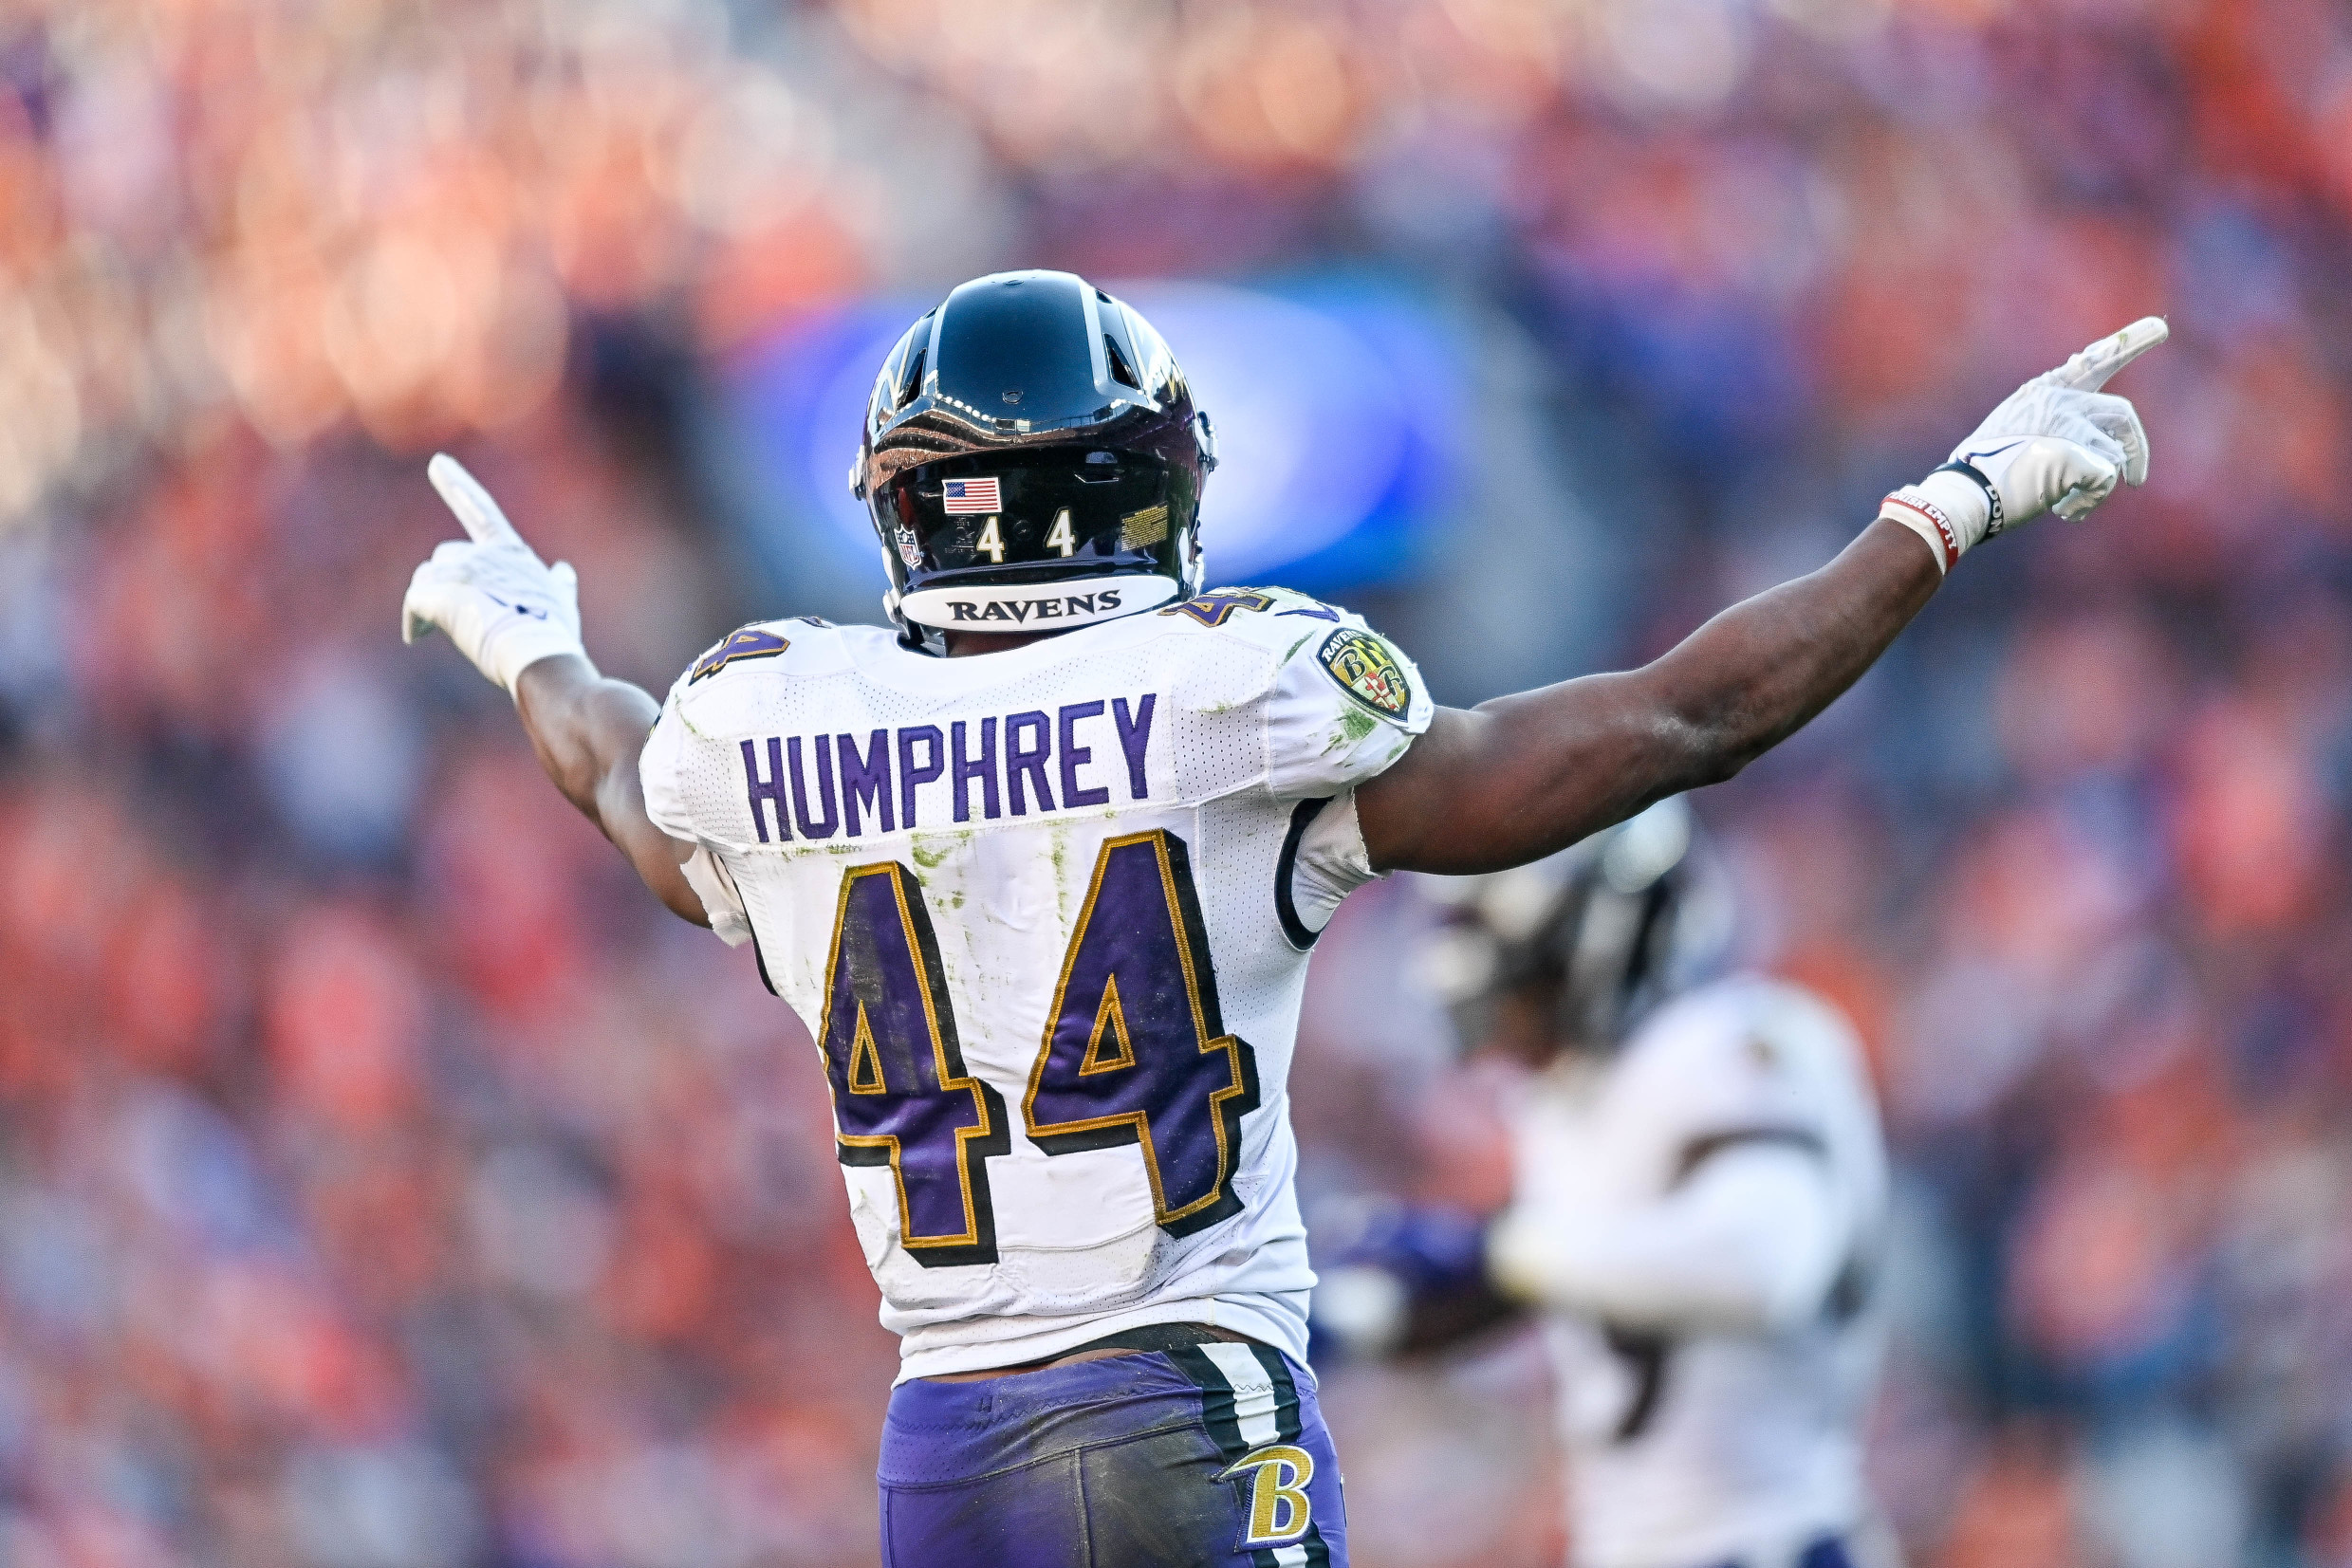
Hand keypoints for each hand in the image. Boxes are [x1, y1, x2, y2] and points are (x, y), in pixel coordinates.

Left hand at [401, 455, 585, 695]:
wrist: (538, 654)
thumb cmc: (552, 632)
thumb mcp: (562, 602)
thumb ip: (559, 584)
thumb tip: (564, 571)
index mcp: (510, 552)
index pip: (480, 509)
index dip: (457, 484)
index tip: (436, 462)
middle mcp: (480, 554)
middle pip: (444, 557)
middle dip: (446, 583)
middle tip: (462, 617)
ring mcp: (457, 572)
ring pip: (425, 580)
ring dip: (430, 602)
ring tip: (443, 630)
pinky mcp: (436, 595)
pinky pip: (412, 604)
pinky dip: (413, 621)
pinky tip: (419, 636)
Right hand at [1880, 316, 2166, 570]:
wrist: (1968, 494)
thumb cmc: (1984, 473)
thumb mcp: (2014, 434)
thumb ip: (2053, 428)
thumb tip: (2105, 451)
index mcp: (2044, 391)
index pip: (2095, 361)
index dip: (2131, 343)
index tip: (2160, 329)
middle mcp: (2061, 401)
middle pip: (2122, 413)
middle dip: (2137, 449)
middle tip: (2138, 479)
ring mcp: (2070, 425)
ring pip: (2115, 455)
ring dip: (2099, 487)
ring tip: (2068, 503)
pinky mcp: (2079, 453)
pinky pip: (2108, 479)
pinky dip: (2091, 501)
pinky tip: (2066, 511)